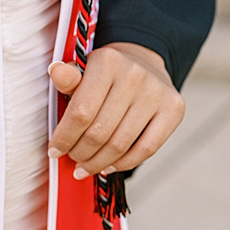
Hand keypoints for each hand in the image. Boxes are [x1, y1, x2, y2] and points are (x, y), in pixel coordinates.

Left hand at [48, 41, 183, 179]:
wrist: (143, 64)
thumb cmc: (105, 76)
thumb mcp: (82, 72)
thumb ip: (68, 79)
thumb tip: (56, 71)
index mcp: (107, 61)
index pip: (80, 112)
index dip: (64, 137)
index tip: (54, 150)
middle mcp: (135, 75)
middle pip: (100, 132)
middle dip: (80, 152)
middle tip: (72, 159)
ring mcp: (157, 92)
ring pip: (121, 144)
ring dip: (98, 162)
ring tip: (85, 167)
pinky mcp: (174, 109)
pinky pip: (147, 148)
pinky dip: (124, 163)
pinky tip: (109, 166)